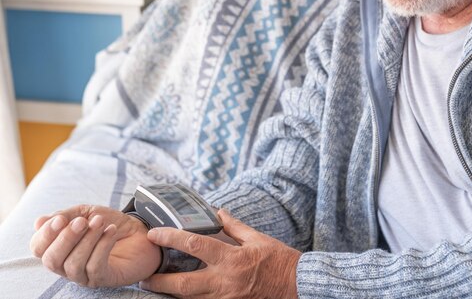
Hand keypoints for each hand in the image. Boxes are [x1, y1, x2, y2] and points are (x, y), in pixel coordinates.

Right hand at [30, 204, 161, 286]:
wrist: (140, 230)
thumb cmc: (109, 223)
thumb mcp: (86, 212)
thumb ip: (65, 216)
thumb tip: (39, 222)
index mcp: (59, 248)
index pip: (38, 248)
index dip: (46, 234)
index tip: (61, 219)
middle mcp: (67, 265)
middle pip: (51, 260)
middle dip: (65, 239)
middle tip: (82, 221)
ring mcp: (84, 275)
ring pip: (74, 264)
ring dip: (87, 240)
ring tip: (100, 222)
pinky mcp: (104, 279)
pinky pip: (95, 267)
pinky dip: (102, 246)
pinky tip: (111, 231)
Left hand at [140, 210, 301, 298]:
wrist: (296, 285)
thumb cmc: (278, 259)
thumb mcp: (257, 238)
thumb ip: (233, 226)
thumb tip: (217, 212)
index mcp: (231, 258)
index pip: (194, 245)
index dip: (171, 238)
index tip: (155, 234)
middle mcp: (225, 281)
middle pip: (183, 284)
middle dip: (159, 281)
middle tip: (144, 275)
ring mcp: (225, 298)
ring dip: (170, 293)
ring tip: (155, 286)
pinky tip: (180, 294)